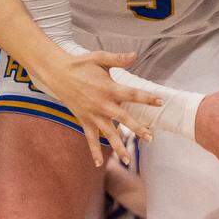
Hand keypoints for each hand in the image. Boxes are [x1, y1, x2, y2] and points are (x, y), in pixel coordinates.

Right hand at [39, 50, 161, 167]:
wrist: (57, 73)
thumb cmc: (81, 64)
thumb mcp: (100, 57)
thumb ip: (119, 59)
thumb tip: (136, 54)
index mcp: (109, 88)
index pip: (133, 94)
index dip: (147, 98)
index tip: (161, 102)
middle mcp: (102, 104)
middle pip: (123, 118)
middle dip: (137, 128)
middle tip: (150, 138)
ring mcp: (92, 114)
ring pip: (108, 133)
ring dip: (118, 146)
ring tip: (128, 160)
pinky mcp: (83, 120)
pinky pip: (90, 138)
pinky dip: (93, 151)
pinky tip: (98, 164)